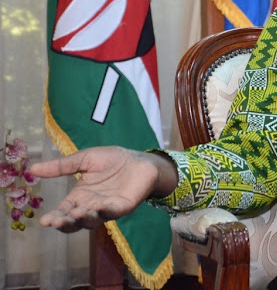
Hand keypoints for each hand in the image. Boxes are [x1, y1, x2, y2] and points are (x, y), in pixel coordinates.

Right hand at [29, 146, 177, 232]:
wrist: (139, 159)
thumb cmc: (112, 160)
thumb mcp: (83, 160)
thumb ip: (61, 167)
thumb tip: (32, 169)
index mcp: (79, 197)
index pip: (63, 211)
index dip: (54, 217)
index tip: (44, 221)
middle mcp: (91, 206)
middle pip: (75, 221)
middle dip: (65, 223)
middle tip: (57, 221)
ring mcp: (107, 208)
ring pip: (92, 221)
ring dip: (83, 219)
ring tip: (76, 213)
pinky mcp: (123, 207)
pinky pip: (112, 213)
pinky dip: (105, 211)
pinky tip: (98, 206)